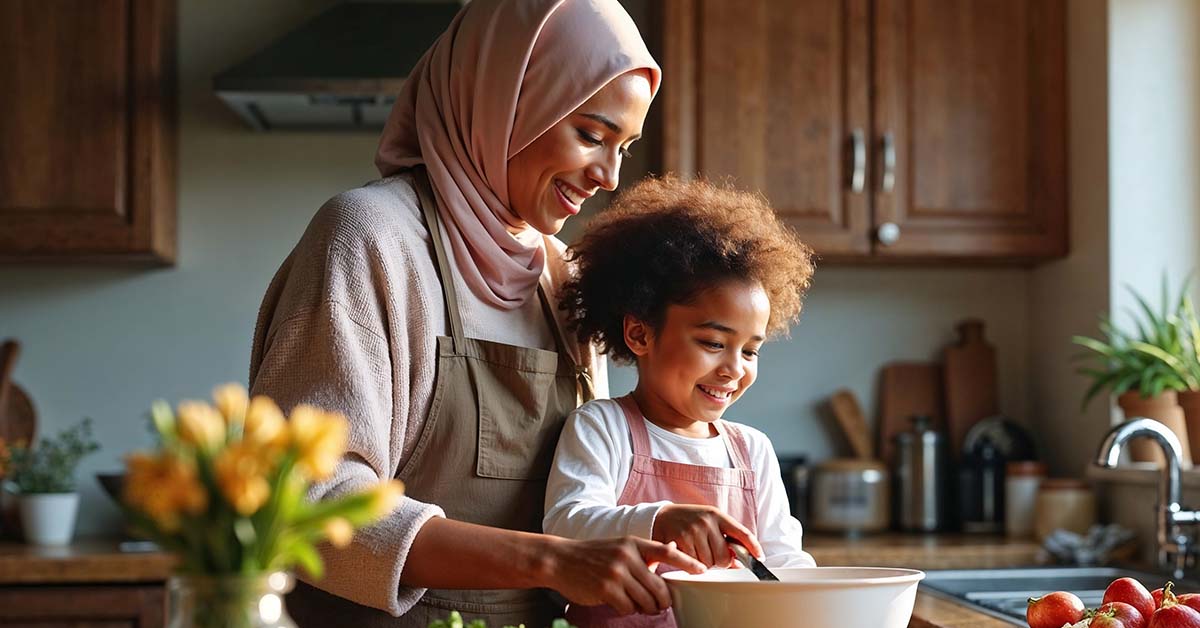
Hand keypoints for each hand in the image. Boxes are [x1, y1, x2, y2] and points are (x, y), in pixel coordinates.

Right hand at [544, 536, 705, 615]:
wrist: (561, 560)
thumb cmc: (594, 555)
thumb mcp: (620, 546)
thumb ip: (644, 552)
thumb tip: (673, 549)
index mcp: (634, 543)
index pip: (667, 552)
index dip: (687, 561)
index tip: (702, 571)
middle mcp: (627, 556)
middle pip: (660, 587)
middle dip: (662, 601)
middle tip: (658, 604)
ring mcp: (617, 573)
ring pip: (646, 600)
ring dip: (646, 607)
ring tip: (639, 604)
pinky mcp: (606, 589)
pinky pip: (629, 607)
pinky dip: (627, 609)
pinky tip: (620, 603)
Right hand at [651, 504, 762, 567]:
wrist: (661, 516)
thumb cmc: (689, 521)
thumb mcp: (708, 522)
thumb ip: (724, 538)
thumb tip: (738, 563)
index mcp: (717, 515)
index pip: (742, 532)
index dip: (753, 547)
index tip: (760, 557)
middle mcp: (707, 521)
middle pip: (724, 556)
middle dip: (720, 562)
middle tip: (711, 556)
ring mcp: (693, 530)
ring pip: (710, 563)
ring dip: (705, 565)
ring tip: (697, 554)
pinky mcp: (681, 540)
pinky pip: (694, 564)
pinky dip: (693, 566)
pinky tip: (688, 556)